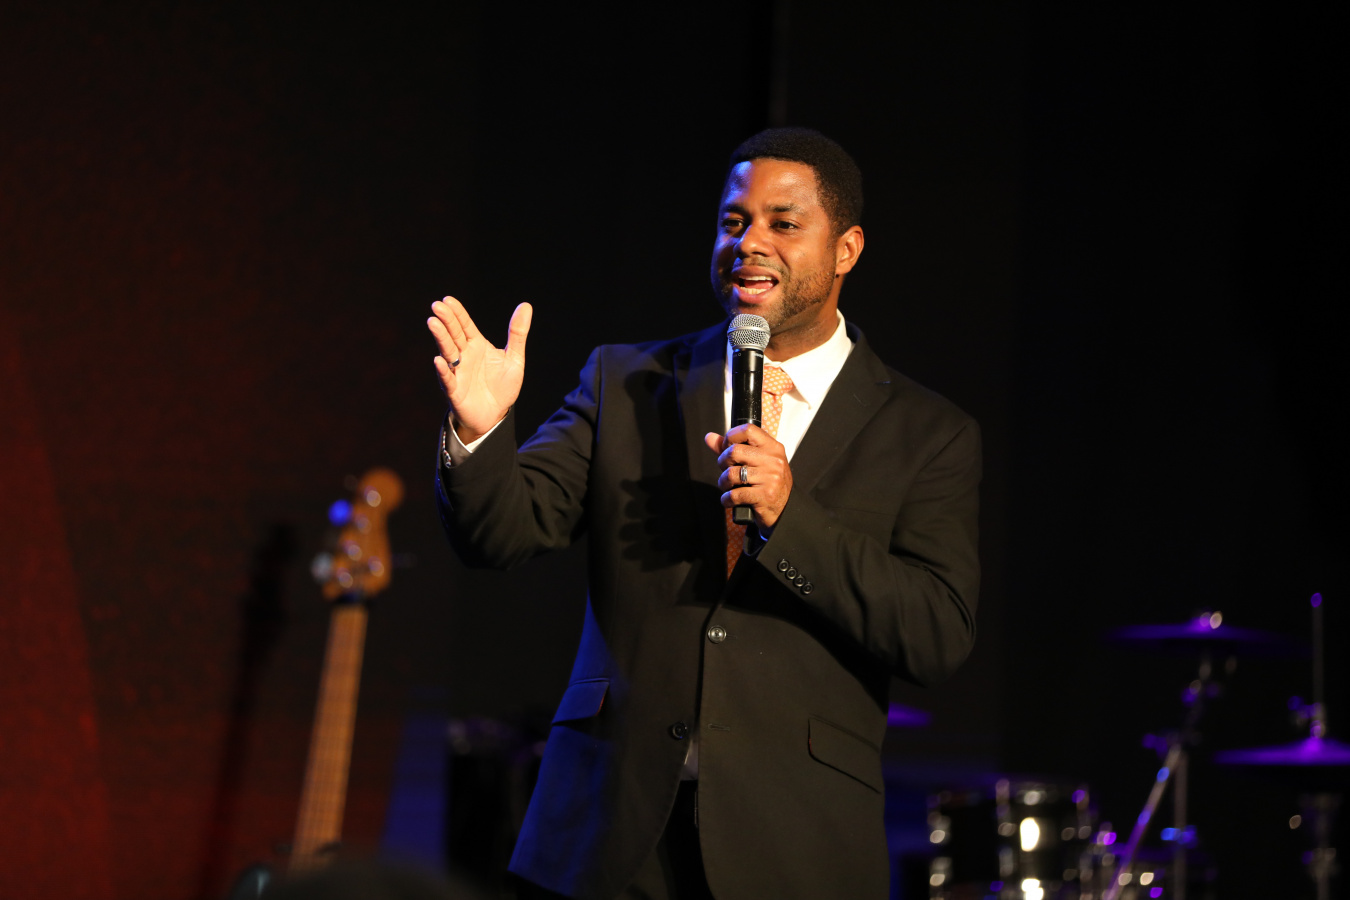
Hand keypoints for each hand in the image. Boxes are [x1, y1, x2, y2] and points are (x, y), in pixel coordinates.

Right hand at [428, 297, 531, 442]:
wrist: (496, 414)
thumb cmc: (502, 386)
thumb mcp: (514, 358)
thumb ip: (517, 333)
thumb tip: (526, 305)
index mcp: (476, 345)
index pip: (465, 325)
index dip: (457, 313)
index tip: (448, 299)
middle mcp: (464, 356)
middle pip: (454, 335)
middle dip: (446, 320)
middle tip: (436, 306)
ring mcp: (457, 372)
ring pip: (448, 352)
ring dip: (440, 339)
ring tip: (433, 323)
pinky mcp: (455, 391)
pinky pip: (448, 379)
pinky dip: (443, 370)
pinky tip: (439, 360)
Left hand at [703, 424, 792, 528]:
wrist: (784, 512)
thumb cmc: (767, 484)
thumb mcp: (756, 462)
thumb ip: (732, 448)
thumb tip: (709, 437)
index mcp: (773, 448)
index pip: (748, 430)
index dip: (730, 437)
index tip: (727, 447)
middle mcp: (774, 461)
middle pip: (735, 451)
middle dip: (723, 462)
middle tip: (726, 470)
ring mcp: (771, 478)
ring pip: (731, 473)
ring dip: (723, 482)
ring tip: (727, 486)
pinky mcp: (765, 496)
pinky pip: (735, 494)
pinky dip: (726, 499)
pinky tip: (729, 500)